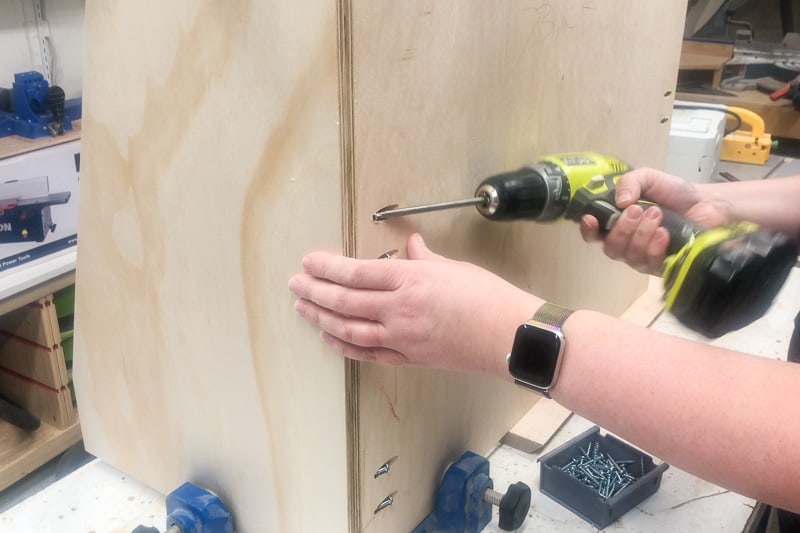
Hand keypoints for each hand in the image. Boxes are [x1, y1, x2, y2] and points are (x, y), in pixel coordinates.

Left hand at [288, 233, 541, 377]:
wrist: (508, 336)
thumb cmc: (486, 296)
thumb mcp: (452, 267)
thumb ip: (424, 257)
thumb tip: (410, 244)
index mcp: (409, 279)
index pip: (356, 272)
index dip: (327, 267)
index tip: (308, 262)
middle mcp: (398, 309)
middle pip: (345, 300)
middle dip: (315, 291)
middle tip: (294, 284)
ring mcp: (401, 337)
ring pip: (349, 329)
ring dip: (322, 318)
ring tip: (303, 308)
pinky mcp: (408, 358)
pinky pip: (368, 353)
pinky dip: (345, 345)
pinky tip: (330, 337)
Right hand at [580, 168, 731, 273]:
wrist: (706, 204)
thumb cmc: (674, 193)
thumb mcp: (649, 178)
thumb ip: (630, 182)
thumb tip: (620, 202)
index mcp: (617, 224)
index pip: (594, 234)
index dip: (589, 230)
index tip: (592, 219)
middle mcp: (626, 243)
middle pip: (611, 248)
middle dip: (622, 229)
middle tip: (638, 210)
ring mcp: (642, 257)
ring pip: (629, 255)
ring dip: (641, 235)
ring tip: (657, 215)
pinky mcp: (660, 267)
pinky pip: (648, 264)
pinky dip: (654, 247)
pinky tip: (664, 234)